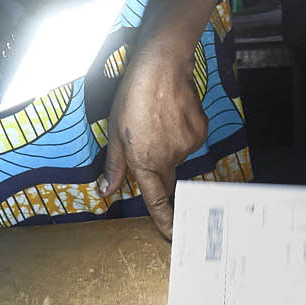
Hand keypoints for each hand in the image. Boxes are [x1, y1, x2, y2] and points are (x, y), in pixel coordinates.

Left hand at [101, 35, 207, 237]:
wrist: (162, 68)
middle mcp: (168, 158)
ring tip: (159, 118)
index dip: (165, 221)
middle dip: (159, 165)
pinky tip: (173, 114)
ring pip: (177, 155)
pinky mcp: (199, 132)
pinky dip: (181, 132)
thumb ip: (113, 165)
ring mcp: (186, 146)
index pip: (156, 199)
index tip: (174, 236)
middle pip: (166, 175)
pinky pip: (189, 140)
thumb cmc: (133, 96)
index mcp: (144, 162)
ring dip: (168, 145)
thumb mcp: (114, 132)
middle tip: (150, 138)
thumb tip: (105, 191)